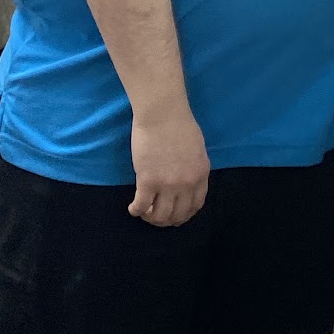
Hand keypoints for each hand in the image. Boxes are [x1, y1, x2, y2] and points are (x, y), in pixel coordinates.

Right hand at [128, 106, 210, 226]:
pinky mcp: (147, 181)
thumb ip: (194, 168)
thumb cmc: (179, 123)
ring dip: (151, 218)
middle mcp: (187, 184)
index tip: (176, 215)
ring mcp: (167, 184)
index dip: (184, 214)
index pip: (195, 205)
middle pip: (178, 214)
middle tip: (157, 217)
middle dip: (167, 220)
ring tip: (145, 213)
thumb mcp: (197, 149)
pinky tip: (133, 209)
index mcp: (201, 174)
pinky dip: (136, 211)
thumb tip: (187, 181)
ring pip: (160, 215)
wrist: (162, 112)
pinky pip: (141, 206)